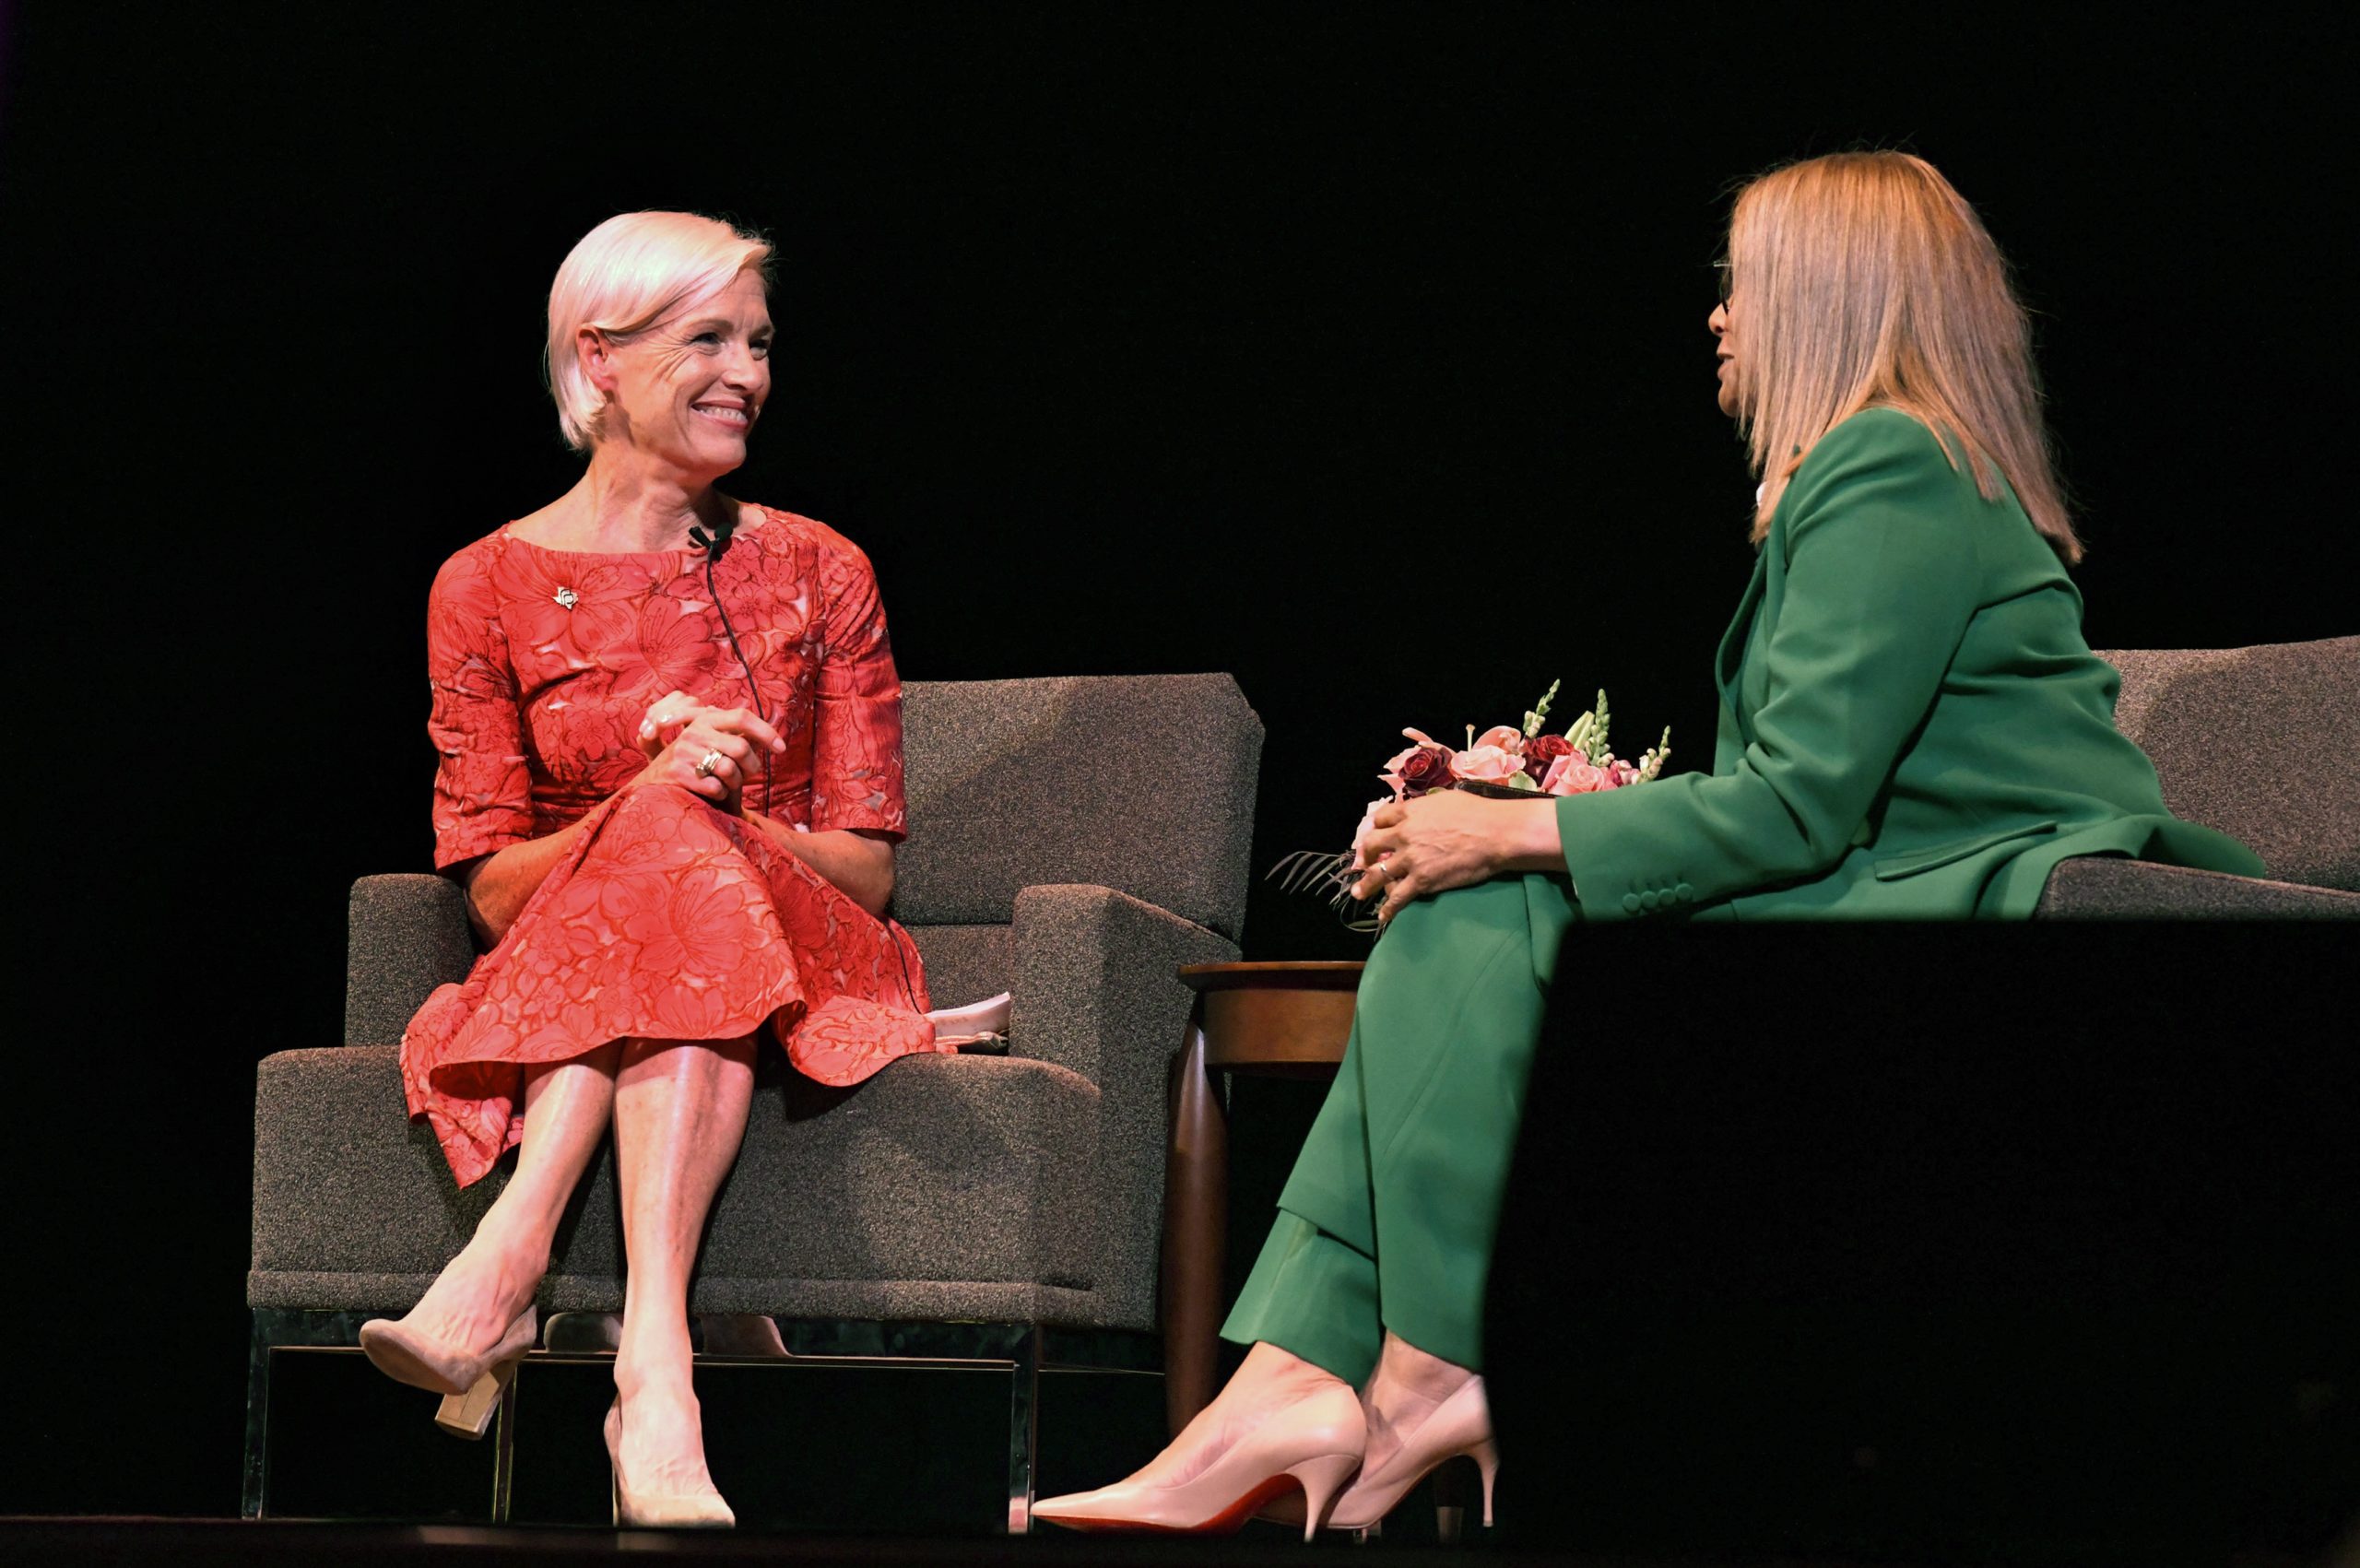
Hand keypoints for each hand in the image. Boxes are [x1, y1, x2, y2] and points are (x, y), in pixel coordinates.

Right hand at [633, 704, 784, 813]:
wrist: (656, 784)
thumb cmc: (694, 764)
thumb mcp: (712, 743)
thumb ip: (737, 738)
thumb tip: (771, 737)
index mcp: (705, 719)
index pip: (742, 717)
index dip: (766, 732)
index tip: (781, 748)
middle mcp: (694, 732)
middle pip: (741, 748)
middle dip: (751, 767)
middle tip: (746, 775)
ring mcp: (684, 752)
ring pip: (730, 770)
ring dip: (735, 783)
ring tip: (726, 784)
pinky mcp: (679, 774)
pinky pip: (716, 788)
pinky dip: (720, 795)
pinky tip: (711, 793)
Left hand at [1350, 789, 1548, 924]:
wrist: (1494, 834)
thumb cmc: (1477, 812)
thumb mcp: (1445, 800)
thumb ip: (1425, 807)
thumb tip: (1421, 812)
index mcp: (1409, 812)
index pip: (1380, 818)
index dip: (1375, 827)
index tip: (1375, 834)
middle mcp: (1403, 834)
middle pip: (1371, 844)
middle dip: (1365, 855)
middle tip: (1363, 862)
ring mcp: (1410, 859)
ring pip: (1377, 874)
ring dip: (1366, 885)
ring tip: (1359, 893)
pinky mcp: (1421, 881)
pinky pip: (1398, 897)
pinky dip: (1388, 909)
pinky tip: (1384, 916)